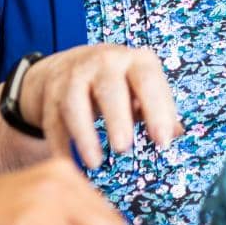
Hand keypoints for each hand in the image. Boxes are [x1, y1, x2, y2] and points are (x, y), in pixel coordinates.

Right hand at [20, 45, 181, 167]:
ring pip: (74, 102)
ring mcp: (73, 74)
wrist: (68, 65)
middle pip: (109, 88)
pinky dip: (59, 143)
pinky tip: (68, 163)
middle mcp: (103, 62)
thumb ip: (160, 110)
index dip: (156, 111)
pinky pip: (52, 119)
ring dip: (84, 133)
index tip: (162, 143)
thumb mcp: (141, 89)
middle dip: (116, 118)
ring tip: (95, 163)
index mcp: (135, 61)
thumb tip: (175, 134)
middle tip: (124, 148)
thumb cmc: (119, 84)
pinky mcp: (50, 92)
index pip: (148, 81)